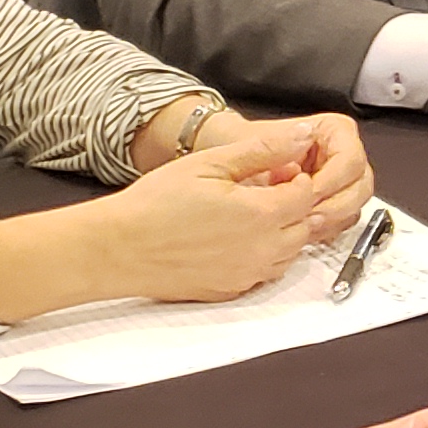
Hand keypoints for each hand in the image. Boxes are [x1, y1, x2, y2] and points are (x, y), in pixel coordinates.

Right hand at [82, 131, 358, 299]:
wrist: (120, 248)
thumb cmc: (157, 202)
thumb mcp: (211, 162)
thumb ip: (263, 150)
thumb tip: (301, 136)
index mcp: (260, 215)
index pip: (307, 194)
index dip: (296, 177)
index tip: (275, 170)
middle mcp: (262, 250)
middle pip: (305, 225)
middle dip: (294, 205)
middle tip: (262, 190)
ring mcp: (247, 275)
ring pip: (290, 253)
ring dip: (282, 232)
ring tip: (249, 213)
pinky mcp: (232, 291)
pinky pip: (265, 274)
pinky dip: (264, 255)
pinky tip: (236, 239)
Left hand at [212, 111, 373, 249]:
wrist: (225, 166)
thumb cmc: (238, 147)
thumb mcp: (250, 141)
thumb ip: (276, 141)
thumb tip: (305, 137)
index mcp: (334, 131)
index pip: (350, 159)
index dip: (332, 179)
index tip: (307, 193)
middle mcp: (344, 155)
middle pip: (360, 186)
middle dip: (335, 205)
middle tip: (307, 217)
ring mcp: (342, 183)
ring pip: (355, 207)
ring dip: (331, 220)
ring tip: (301, 226)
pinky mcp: (334, 205)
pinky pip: (343, 223)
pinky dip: (326, 230)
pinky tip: (302, 231)